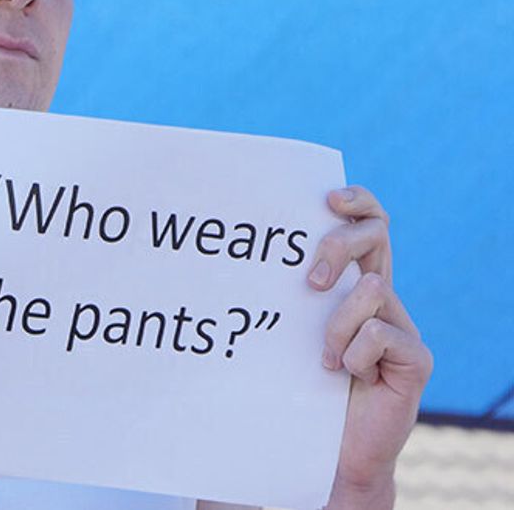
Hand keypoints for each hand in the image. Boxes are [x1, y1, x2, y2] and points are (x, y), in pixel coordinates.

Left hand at [307, 186, 432, 508]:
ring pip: (371, 288)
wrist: (325, 449)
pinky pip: (381, 333)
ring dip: (336, 323)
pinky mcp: (415, 359)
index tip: (328, 198)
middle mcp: (380, 296)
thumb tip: (232, 252)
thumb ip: (276, 291)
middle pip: (376, 235)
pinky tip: (345, 375)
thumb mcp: (281, 327)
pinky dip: (353, 354)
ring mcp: (401, 326)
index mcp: (350, 281)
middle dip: (339, 245)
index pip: (367, 221)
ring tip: (323, 357)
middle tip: (309, 281)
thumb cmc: (293, 384)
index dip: (358, 201)